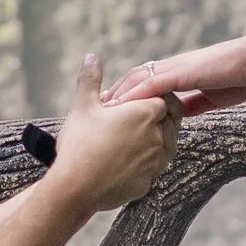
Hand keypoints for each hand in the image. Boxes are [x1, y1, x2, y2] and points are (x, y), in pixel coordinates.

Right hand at [50, 56, 180, 213]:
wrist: (74, 188)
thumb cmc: (80, 143)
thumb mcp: (83, 106)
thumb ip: (90, 79)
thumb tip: (91, 57)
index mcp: (145, 113)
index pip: (165, 98)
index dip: (153, 96)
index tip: (139, 99)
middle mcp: (157, 137)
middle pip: (170, 121)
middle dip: (158, 116)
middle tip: (137, 116)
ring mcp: (155, 163)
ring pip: (166, 145)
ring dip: (155, 138)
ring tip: (134, 136)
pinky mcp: (147, 183)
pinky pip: (153, 168)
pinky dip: (145, 161)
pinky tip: (126, 160)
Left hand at [109, 32, 245, 113]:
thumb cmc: (241, 75)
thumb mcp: (213, 96)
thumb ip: (194, 103)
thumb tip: (180, 114)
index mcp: (179, 73)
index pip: (145, 83)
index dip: (126, 95)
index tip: (110, 108)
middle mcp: (172, 68)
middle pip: (134, 79)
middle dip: (113, 94)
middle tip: (92, 108)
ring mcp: (176, 69)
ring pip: (138, 80)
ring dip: (118, 95)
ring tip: (98, 110)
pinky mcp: (183, 73)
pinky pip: (153, 84)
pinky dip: (135, 95)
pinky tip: (121, 106)